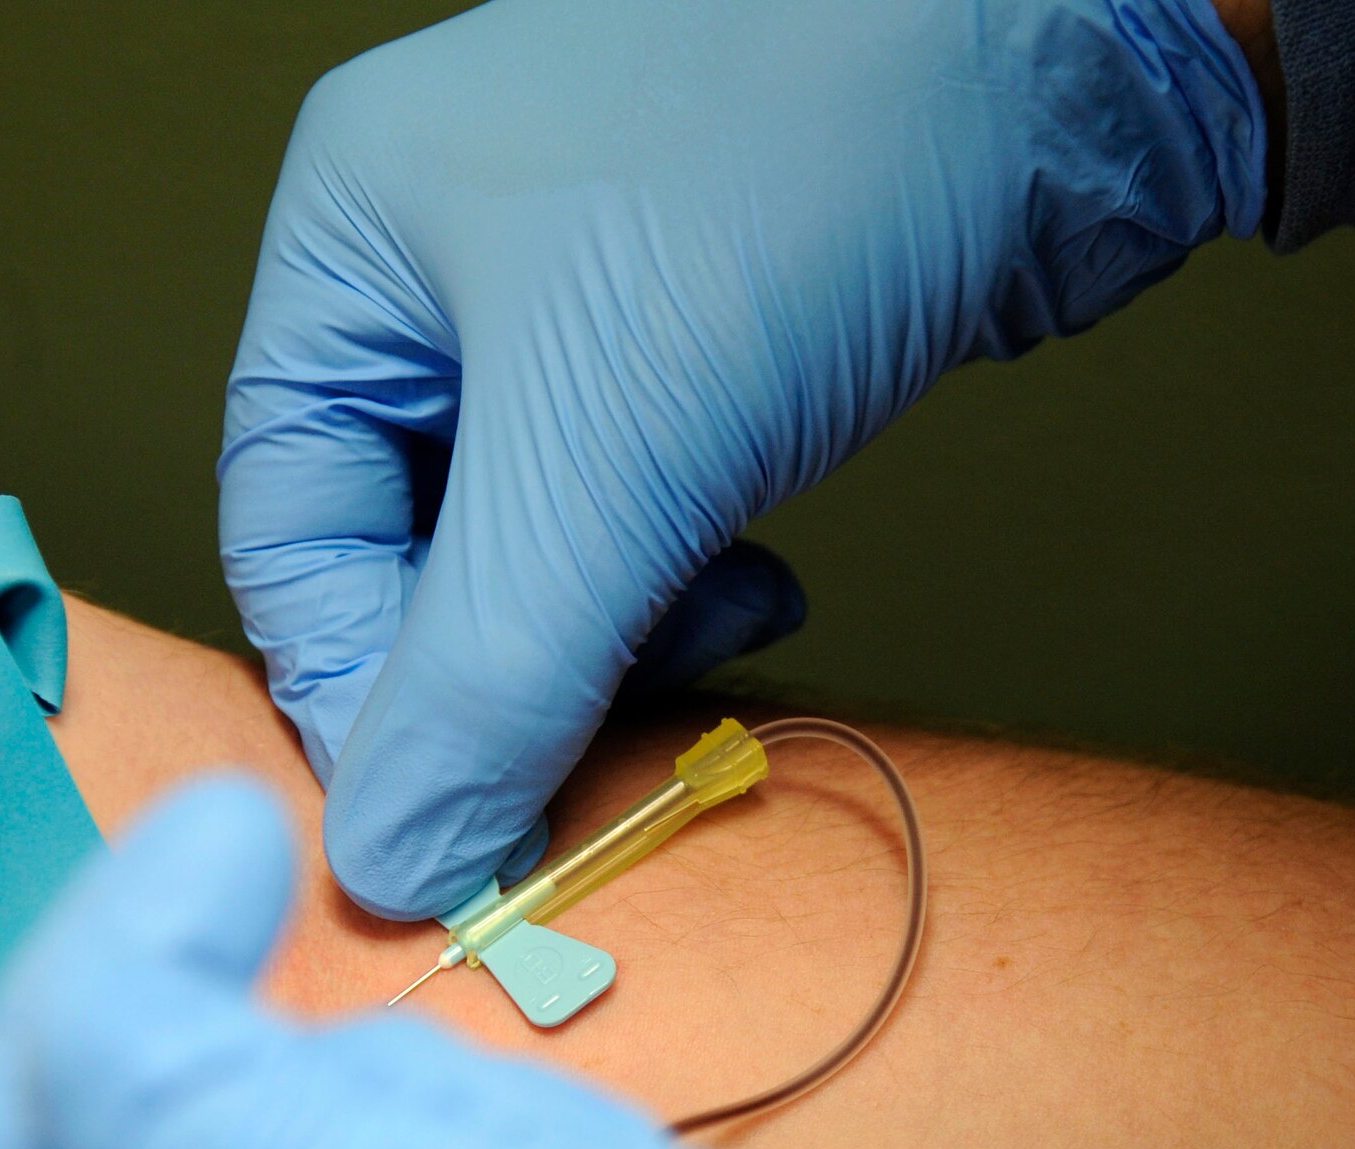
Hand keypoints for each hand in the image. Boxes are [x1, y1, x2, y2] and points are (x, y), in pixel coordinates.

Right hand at [218, 0, 1268, 918]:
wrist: (1066, 56)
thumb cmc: (812, 164)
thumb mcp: (610, 449)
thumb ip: (486, 677)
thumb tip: (392, 863)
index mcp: (352, 246)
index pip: (289, 536)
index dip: (362, 696)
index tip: (452, 816)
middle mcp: (436, 275)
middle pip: (406, 554)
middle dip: (510, 664)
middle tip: (591, 739)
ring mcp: (563, 309)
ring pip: (526, 553)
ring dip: (607, 635)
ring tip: (714, 622)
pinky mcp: (679, 352)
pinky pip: (625, 522)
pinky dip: (676, 584)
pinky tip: (758, 584)